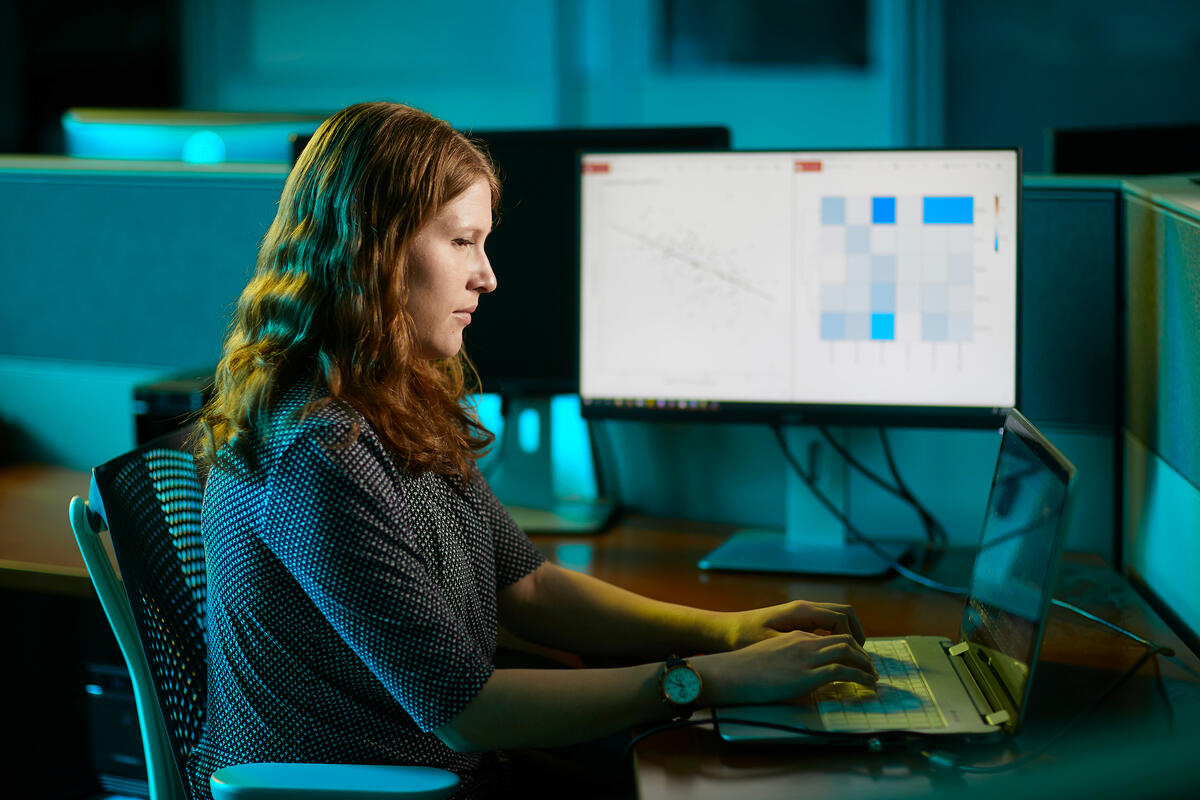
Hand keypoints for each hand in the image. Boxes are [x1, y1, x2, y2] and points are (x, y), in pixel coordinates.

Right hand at [695, 631, 876, 705]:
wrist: (729, 673)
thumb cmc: (742, 668)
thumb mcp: (768, 656)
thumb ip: (787, 659)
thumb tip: (797, 673)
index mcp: (795, 635)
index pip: (829, 636)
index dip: (847, 647)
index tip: (854, 660)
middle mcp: (804, 641)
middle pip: (844, 639)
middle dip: (862, 654)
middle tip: (869, 668)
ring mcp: (806, 656)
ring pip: (848, 651)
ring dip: (865, 664)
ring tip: (872, 677)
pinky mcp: (807, 674)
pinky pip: (843, 671)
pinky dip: (860, 677)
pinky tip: (866, 685)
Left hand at [719, 600, 866, 650]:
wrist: (726, 629)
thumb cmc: (745, 638)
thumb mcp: (771, 645)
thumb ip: (800, 648)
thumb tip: (826, 654)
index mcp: (801, 611)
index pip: (841, 618)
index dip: (852, 638)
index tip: (856, 659)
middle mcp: (805, 607)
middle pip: (845, 612)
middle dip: (857, 633)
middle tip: (862, 658)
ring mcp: (802, 612)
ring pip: (837, 616)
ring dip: (848, 634)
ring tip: (853, 657)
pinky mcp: (798, 619)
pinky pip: (826, 622)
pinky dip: (837, 634)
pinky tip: (834, 655)